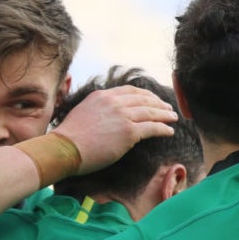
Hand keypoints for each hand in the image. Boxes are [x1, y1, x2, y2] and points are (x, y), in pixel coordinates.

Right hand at [53, 86, 176, 174]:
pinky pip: (152, 128)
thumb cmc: (69, 138)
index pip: (130, 91)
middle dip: (158, 103)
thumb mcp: (83, 113)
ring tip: (173, 118)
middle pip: (144, 99)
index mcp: (103, 96)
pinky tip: (169, 131)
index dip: (145, 95)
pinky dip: (163, 128)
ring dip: (165, 115)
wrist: (65, 148)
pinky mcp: (129, 132)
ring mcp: (123, 116)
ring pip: (151, 112)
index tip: (152, 99)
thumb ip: (97, 110)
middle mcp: (114, 102)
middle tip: (168, 108)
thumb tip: (105, 117)